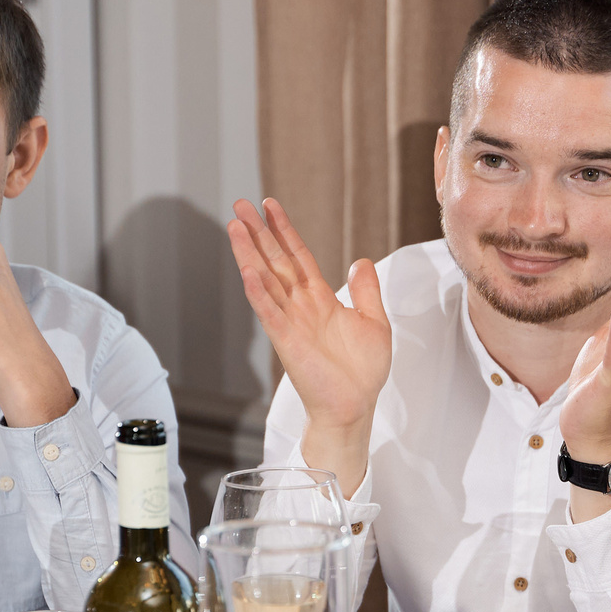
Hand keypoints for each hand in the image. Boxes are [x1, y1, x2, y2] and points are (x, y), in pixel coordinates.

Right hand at [228, 197, 391, 477]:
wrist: (354, 406)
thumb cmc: (361, 373)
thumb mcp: (374, 322)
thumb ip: (366, 291)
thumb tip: (362, 263)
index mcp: (320, 299)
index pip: (298, 256)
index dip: (284, 230)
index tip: (270, 206)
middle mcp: (301, 306)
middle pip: (275, 260)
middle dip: (258, 232)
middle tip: (241, 205)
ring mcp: (291, 322)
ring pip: (266, 280)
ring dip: (249, 253)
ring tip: (235, 226)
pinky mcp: (287, 341)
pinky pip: (269, 312)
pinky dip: (258, 292)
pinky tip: (247, 271)